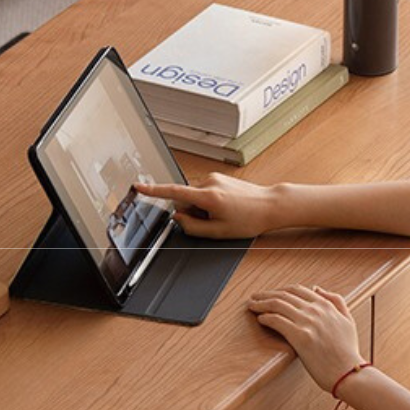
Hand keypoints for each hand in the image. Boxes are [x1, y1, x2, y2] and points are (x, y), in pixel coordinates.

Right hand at [135, 173, 278, 238]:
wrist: (270, 206)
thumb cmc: (249, 219)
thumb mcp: (219, 232)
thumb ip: (193, 227)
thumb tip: (177, 218)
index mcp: (208, 196)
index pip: (174, 192)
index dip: (153, 191)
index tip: (139, 187)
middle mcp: (209, 182)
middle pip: (185, 198)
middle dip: (191, 211)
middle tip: (212, 222)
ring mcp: (215, 178)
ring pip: (194, 195)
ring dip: (200, 207)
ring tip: (222, 215)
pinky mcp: (219, 177)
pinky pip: (204, 190)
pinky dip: (208, 201)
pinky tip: (225, 207)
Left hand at [247, 284, 362, 391]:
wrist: (348, 373)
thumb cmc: (347, 351)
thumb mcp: (348, 320)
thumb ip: (336, 301)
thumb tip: (317, 289)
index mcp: (326, 305)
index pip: (297, 290)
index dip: (280, 290)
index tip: (270, 293)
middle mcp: (316, 310)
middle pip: (284, 295)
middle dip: (266, 294)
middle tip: (255, 297)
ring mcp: (307, 322)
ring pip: (278, 305)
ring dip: (261, 303)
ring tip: (252, 305)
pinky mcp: (299, 336)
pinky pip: (276, 320)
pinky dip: (265, 317)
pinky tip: (260, 318)